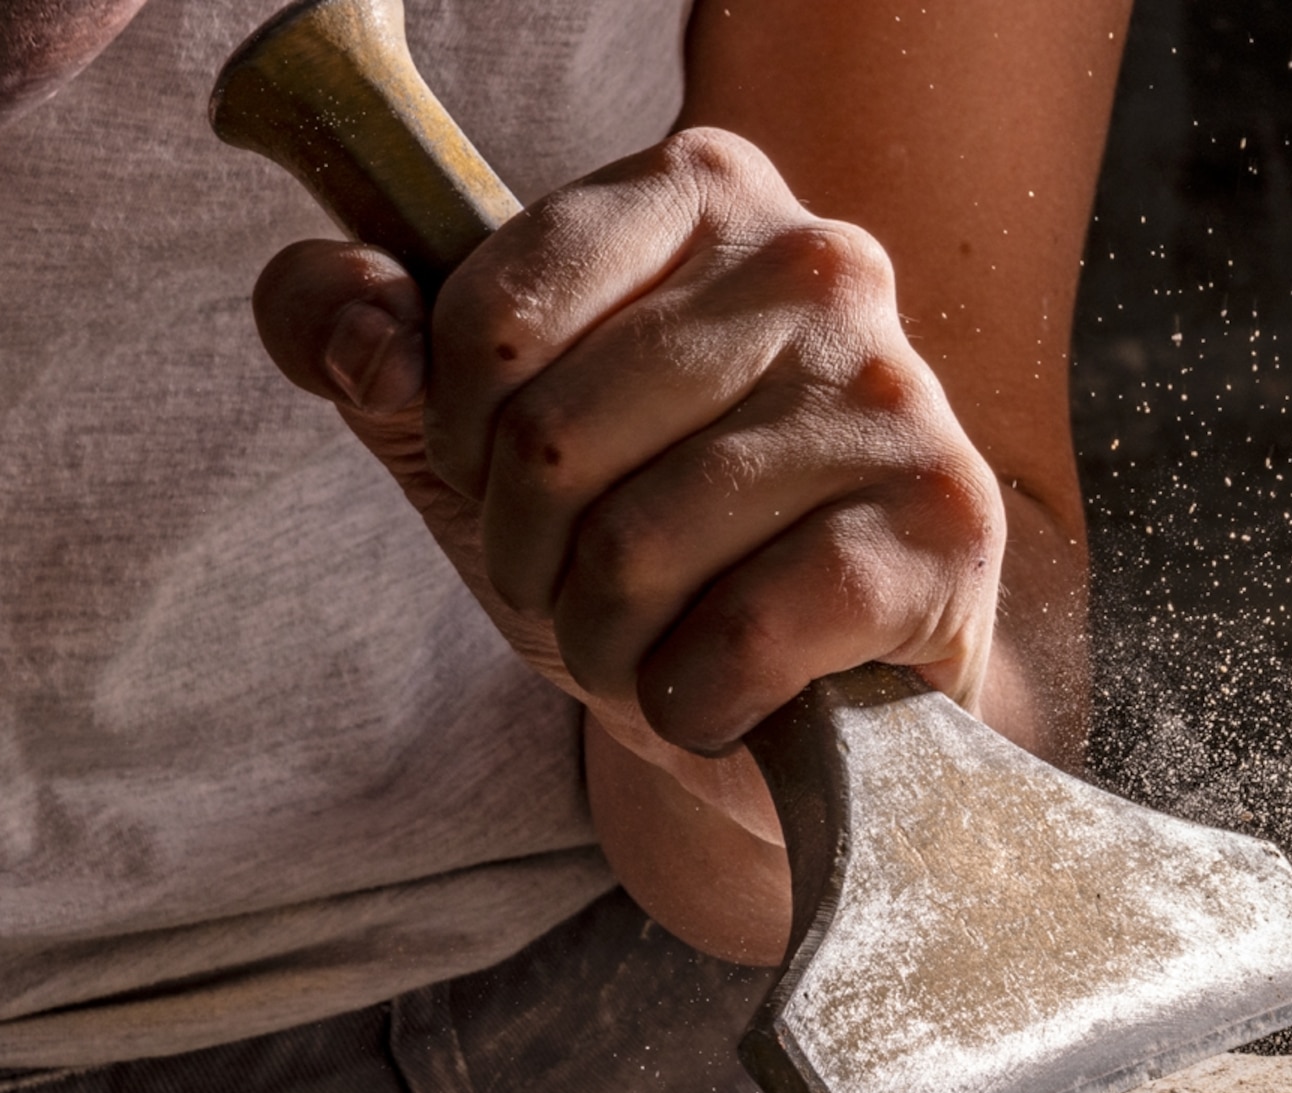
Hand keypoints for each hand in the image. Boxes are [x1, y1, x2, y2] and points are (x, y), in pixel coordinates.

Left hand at [250, 129, 1013, 960]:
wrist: (809, 701)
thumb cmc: (648, 551)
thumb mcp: (474, 443)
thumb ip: (362, 344)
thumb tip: (344, 322)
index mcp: (701, 191)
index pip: (491, 314)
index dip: (458, 442)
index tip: (502, 483)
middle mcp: (818, 262)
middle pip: (553, 442)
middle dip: (533, 561)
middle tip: (585, 594)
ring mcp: (895, 392)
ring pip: (641, 547)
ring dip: (608, 647)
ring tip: (654, 651)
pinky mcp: (947, 527)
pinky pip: (747, 631)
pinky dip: (698, 699)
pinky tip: (726, 696)